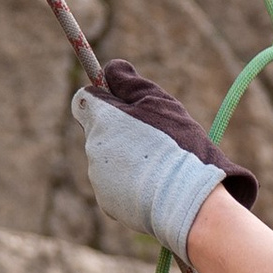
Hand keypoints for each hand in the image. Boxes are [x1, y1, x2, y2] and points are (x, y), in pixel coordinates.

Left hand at [71, 63, 258, 257]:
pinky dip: (133, 184)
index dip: (105, 98)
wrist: (187, 200)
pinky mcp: (108, 204)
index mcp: (101, 120)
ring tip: (160, 166)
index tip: (124, 103)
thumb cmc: (177, 147)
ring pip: (110, 159)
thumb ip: (130, 82)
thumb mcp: (158, 102)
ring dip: (129, 158)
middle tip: (155, 138)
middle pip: (102, 132)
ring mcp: (98, 179)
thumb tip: (111, 68)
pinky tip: (156, 186)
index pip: (85, 100)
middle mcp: (93, 149)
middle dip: (122, 131)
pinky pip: (117, 186)